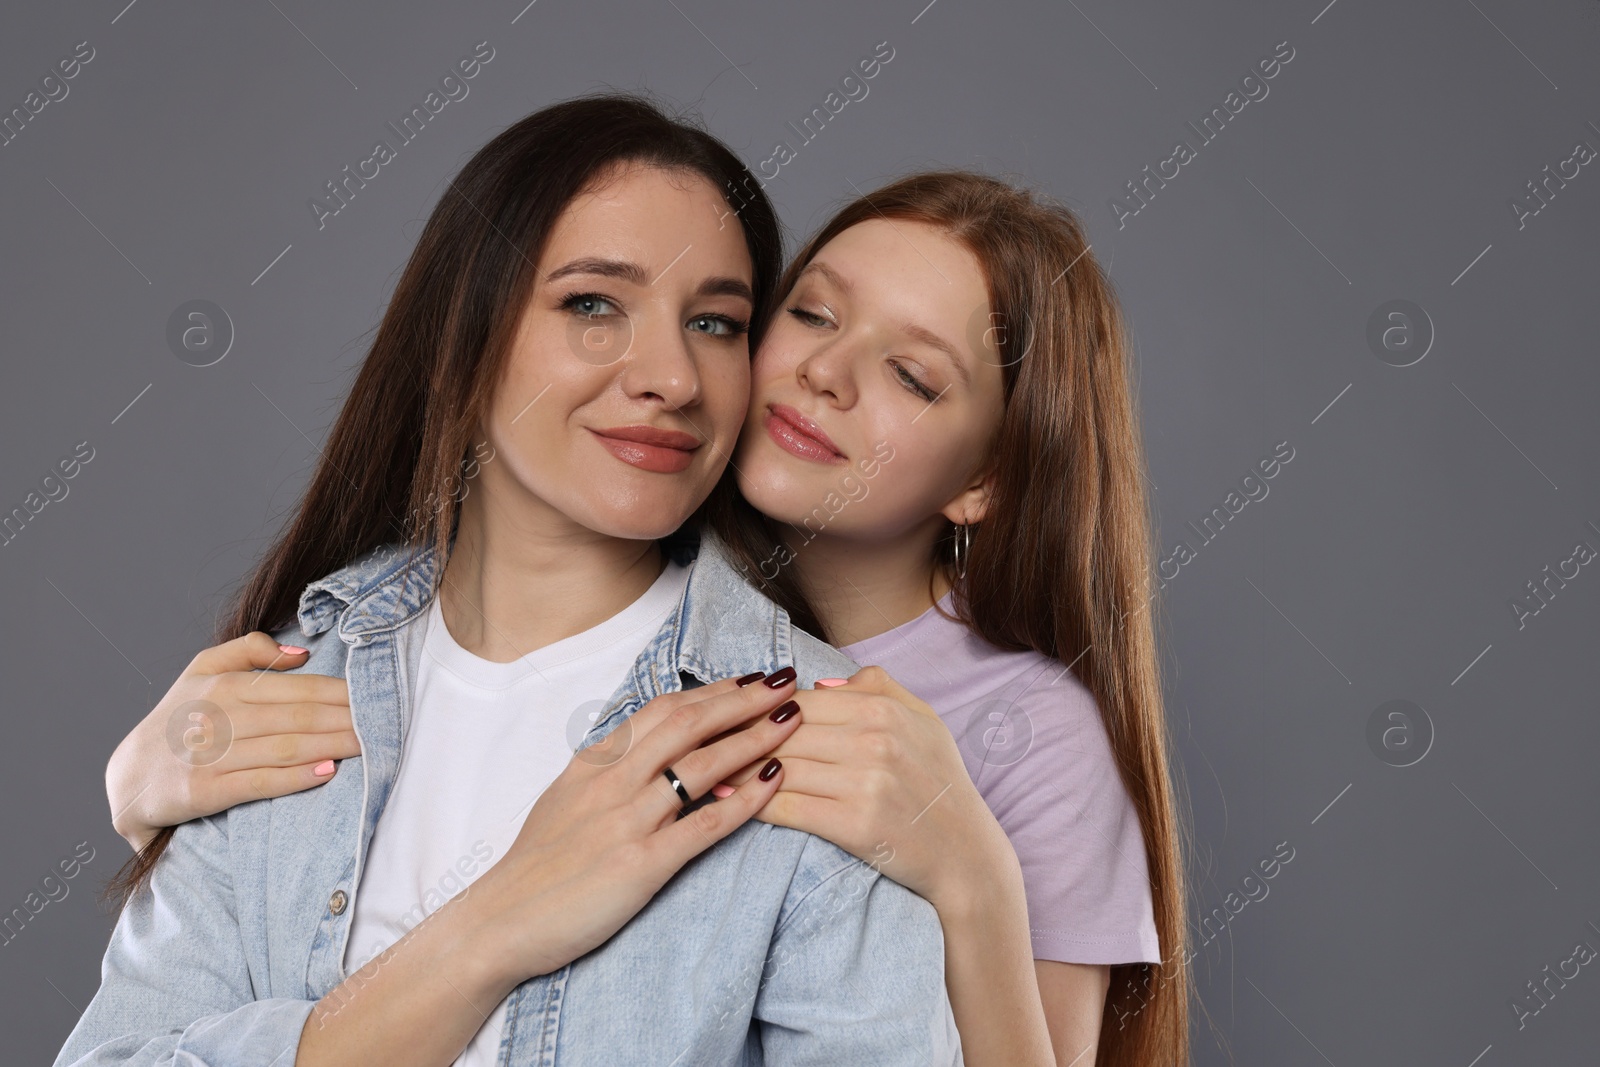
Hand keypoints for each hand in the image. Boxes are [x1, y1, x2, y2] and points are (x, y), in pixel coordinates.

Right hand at [105, 633, 358, 850]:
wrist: (128, 778)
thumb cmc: (177, 718)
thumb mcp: (201, 670)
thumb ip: (247, 651)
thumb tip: (301, 651)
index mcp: (224, 684)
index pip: (299, 688)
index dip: (342, 694)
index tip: (377, 698)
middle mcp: (218, 716)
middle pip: (300, 717)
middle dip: (348, 720)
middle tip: (386, 724)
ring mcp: (211, 754)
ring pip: (286, 747)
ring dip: (334, 747)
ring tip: (370, 746)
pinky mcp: (205, 791)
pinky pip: (260, 783)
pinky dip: (296, 778)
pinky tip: (328, 773)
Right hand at [459, 668, 805, 988]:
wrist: (500, 922)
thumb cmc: (536, 866)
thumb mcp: (565, 798)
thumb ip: (606, 769)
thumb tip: (647, 745)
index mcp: (594, 762)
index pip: (662, 710)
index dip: (711, 690)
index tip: (748, 679)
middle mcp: (611, 781)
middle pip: (689, 723)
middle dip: (744, 699)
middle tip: (784, 681)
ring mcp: (626, 820)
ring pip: (702, 764)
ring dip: (754, 738)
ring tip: (792, 721)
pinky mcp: (640, 865)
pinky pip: (703, 825)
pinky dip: (744, 801)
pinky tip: (775, 784)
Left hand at [710, 665, 1015, 912]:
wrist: (965, 855)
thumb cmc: (940, 784)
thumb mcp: (923, 719)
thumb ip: (875, 686)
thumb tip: (816, 684)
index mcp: (883, 710)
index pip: (801, 700)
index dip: (756, 706)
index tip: (721, 711)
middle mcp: (874, 741)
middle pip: (785, 731)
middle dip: (735, 734)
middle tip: (691, 736)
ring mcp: (865, 783)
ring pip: (780, 766)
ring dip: (734, 767)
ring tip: (695, 766)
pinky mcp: (854, 824)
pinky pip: (788, 806)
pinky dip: (750, 801)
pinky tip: (723, 798)